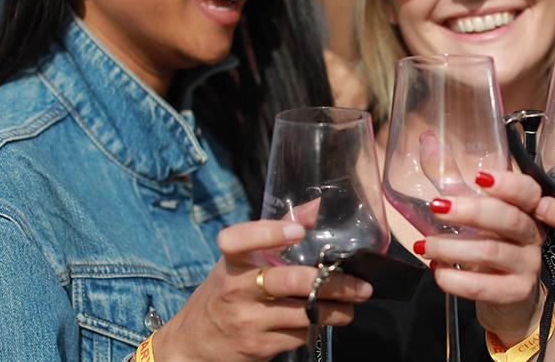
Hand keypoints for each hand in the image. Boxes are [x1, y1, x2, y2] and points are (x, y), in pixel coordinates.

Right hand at [153, 220, 373, 361]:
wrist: (193, 343)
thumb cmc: (226, 291)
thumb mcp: (240, 261)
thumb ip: (276, 233)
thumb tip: (317, 206)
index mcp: (230, 260)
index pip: (239, 240)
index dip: (268, 234)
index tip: (298, 232)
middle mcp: (236, 289)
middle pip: (289, 280)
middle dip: (333, 282)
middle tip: (361, 284)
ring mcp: (247, 320)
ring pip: (304, 312)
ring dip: (338, 308)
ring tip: (355, 301)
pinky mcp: (258, 347)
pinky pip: (300, 334)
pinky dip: (321, 325)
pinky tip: (333, 317)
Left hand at [416, 170, 545, 342]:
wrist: (506, 297)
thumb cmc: (488, 244)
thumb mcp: (471, 210)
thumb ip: (450, 178)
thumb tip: (427, 139)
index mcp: (526, 209)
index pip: (528, 191)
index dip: (508, 183)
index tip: (480, 177)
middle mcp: (533, 235)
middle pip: (509, 219)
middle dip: (471, 211)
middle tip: (436, 206)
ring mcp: (528, 265)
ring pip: (491, 252)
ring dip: (451, 247)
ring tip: (424, 245)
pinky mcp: (516, 292)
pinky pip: (484, 286)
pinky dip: (455, 279)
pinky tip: (438, 271)